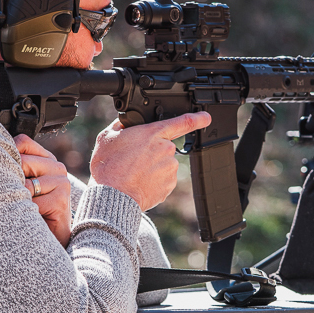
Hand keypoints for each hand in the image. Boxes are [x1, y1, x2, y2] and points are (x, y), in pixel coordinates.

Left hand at [14, 134, 71, 246]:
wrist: (51, 239)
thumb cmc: (32, 211)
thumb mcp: (21, 185)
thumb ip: (14, 168)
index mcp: (47, 159)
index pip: (22, 142)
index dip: (8, 154)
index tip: (2, 173)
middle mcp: (57, 167)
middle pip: (21, 161)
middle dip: (10, 181)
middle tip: (12, 197)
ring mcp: (62, 182)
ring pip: (24, 184)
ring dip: (17, 199)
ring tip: (21, 208)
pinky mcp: (61, 200)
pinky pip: (31, 202)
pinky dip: (25, 212)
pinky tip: (30, 217)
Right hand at [89, 112, 212, 210]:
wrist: (113, 195)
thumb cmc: (109, 166)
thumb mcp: (108, 137)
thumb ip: (122, 126)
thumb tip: (126, 123)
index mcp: (153, 133)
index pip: (183, 122)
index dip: (197, 118)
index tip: (205, 117)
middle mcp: (166, 149)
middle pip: (164, 146)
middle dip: (152, 151)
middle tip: (133, 159)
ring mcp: (170, 168)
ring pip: (163, 163)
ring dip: (152, 167)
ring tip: (133, 172)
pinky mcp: (169, 185)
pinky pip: (163, 179)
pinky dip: (153, 180)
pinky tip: (139, 182)